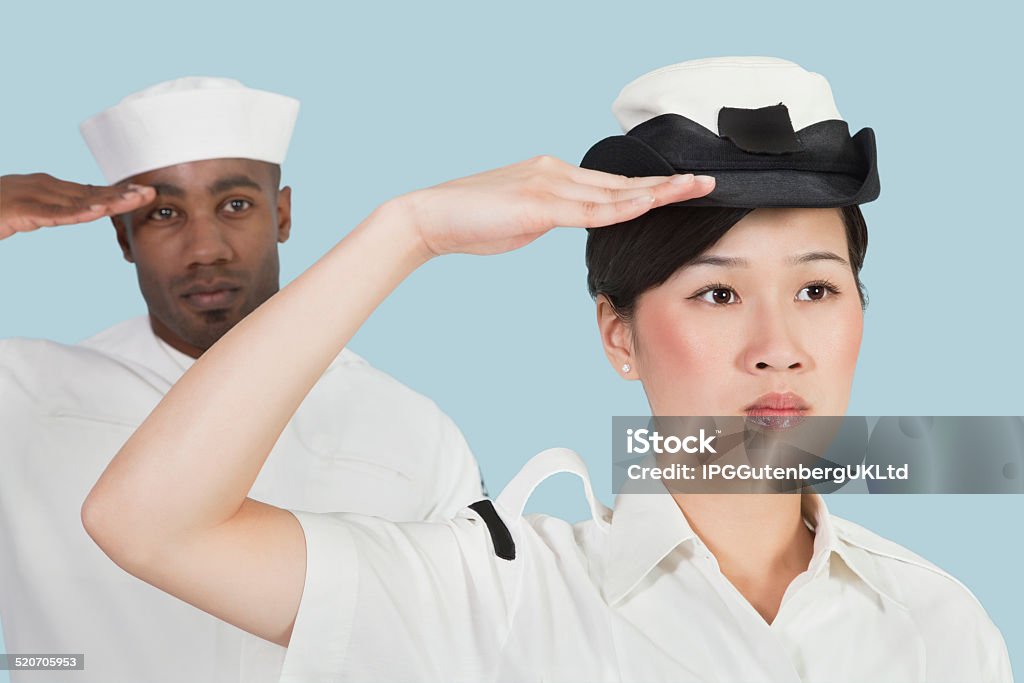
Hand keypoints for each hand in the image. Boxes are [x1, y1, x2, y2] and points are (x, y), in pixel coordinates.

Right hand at [0, 173, 155, 239]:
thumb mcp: (20, 212)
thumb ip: (44, 211)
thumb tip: (68, 212)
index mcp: (43, 188)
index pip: (86, 192)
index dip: (116, 194)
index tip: (143, 194)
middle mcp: (39, 186)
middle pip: (88, 192)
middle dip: (121, 193)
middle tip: (152, 193)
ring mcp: (28, 195)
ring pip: (76, 200)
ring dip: (109, 201)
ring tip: (136, 200)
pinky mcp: (17, 209)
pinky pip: (51, 213)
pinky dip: (76, 213)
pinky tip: (98, 213)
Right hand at [395, 155, 714, 257]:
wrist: (430, 217)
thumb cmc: (470, 223)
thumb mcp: (520, 220)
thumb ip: (548, 217)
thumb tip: (568, 222)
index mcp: (551, 174)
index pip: (609, 184)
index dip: (646, 188)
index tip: (678, 189)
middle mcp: (554, 172)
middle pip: (621, 182)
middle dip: (666, 184)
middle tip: (705, 181)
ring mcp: (547, 185)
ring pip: (613, 192)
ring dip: (657, 192)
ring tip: (694, 188)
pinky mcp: (537, 203)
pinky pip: (589, 209)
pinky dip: (623, 207)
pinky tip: (650, 204)